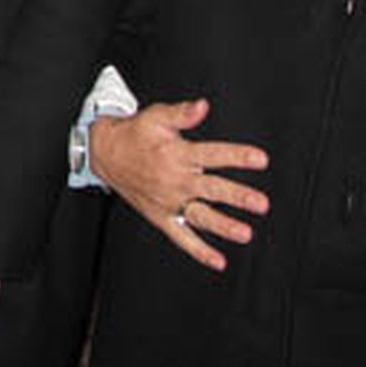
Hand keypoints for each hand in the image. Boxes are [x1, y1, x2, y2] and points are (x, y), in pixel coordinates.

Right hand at [90, 98, 269, 271]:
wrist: (104, 153)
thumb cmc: (134, 134)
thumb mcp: (156, 116)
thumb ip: (182, 113)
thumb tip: (203, 106)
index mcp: (177, 153)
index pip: (213, 154)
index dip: (238, 156)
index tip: (261, 159)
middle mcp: (174, 179)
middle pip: (211, 189)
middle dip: (238, 196)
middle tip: (261, 203)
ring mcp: (168, 201)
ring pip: (200, 216)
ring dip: (223, 226)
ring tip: (245, 234)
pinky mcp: (161, 216)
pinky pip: (181, 237)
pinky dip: (198, 250)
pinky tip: (218, 260)